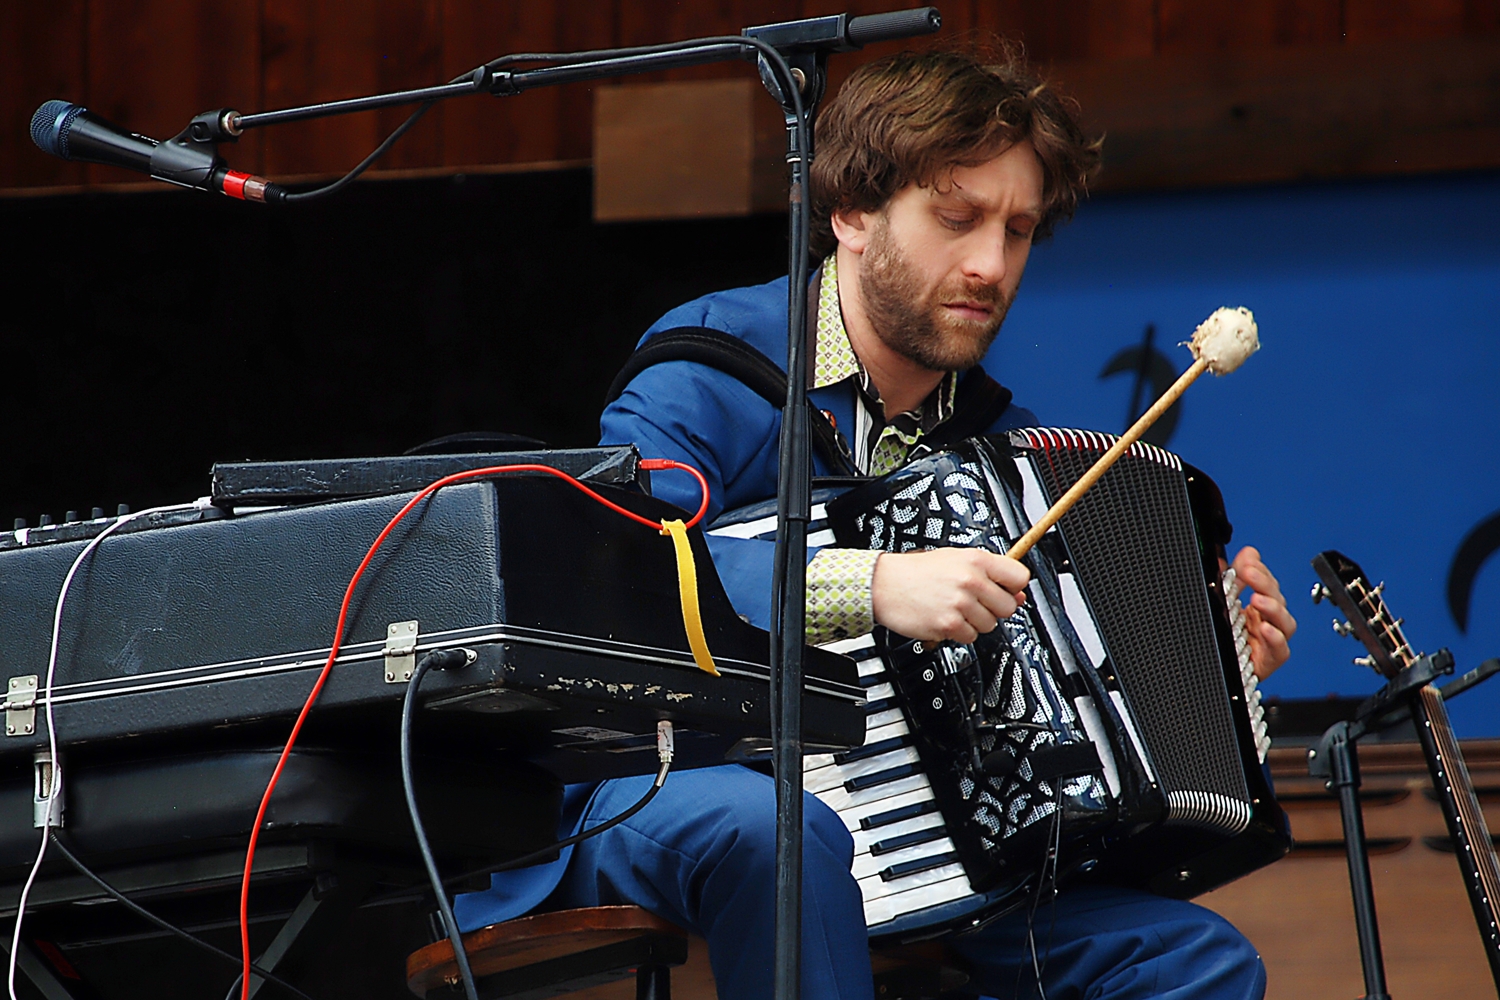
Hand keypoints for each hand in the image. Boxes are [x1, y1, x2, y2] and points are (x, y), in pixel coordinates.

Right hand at [871, 548, 1030, 643]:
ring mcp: (960, 604)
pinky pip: (970, 637)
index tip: (1004, 590)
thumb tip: (1019, 595)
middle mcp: (970, 581)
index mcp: (976, 560)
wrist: (885, 584)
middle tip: (973, 602)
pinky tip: (945, 618)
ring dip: (975, 621)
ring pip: (989, 625)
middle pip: (1008, 607)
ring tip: (954, 608)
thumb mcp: (956, 560)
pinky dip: (959, 632)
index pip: (1019, 577)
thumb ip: (989, 574)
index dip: (1013, 587)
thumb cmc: (918, 572)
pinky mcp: (948, 625)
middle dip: (993, 608)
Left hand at [1231, 546, 1296, 679]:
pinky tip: (1264, 628)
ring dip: (1272, 608)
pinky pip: (1280, 648)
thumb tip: (1245, 552)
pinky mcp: (1271, 660)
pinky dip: (1274, 637)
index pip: (1266, 583)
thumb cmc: (1226, 639)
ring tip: (1257, 600)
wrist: (1216, 671)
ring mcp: (1271, 640)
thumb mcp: (1224, 603)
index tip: (1248, 560)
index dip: (1260, 570)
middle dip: (1264, 583)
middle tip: (1249, 573)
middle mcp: (1267, 621)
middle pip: (1277, 598)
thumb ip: (1232, 578)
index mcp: (1257, 606)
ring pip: (1285, 622)